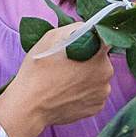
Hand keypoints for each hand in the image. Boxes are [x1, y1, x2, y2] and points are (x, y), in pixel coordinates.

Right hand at [0, 22, 114, 136]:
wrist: (29, 107)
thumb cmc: (38, 71)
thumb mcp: (52, 38)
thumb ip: (76, 28)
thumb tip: (89, 28)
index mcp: (99, 54)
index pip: (104, 39)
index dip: (92, 39)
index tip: (80, 44)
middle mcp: (107, 74)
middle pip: (102, 60)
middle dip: (89, 59)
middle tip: (67, 64)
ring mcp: (103, 93)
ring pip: (99, 78)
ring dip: (88, 77)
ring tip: (66, 80)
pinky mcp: (97, 108)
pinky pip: (95, 94)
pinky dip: (85, 92)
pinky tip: (69, 93)